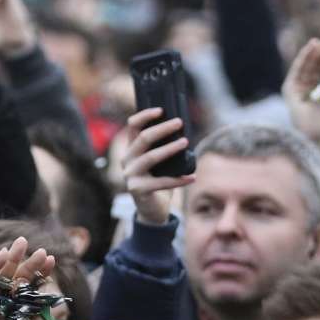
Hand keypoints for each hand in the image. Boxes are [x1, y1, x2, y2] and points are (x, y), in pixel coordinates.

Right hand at [0, 237, 56, 319]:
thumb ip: (42, 303)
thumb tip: (49, 285)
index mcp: (24, 309)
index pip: (32, 285)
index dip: (41, 272)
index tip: (52, 259)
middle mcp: (8, 305)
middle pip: (18, 278)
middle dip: (29, 262)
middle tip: (41, 249)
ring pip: (2, 276)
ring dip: (11, 259)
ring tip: (20, 244)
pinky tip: (3, 254)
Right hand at [120, 108, 195, 225]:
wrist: (152, 210)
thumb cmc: (157, 181)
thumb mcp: (159, 162)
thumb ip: (163, 148)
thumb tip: (182, 130)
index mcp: (131, 150)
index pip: (133, 126)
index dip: (145, 116)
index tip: (161, 109)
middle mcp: (127, 161)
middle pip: (143, 138)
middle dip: (163, 128)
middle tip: (179, 122)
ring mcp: (130, 176)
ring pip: (151, 157)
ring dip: (170, 149)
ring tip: (185, 142)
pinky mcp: (138, 190)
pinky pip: (161, 182)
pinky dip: (179, 179)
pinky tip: (192, 177)